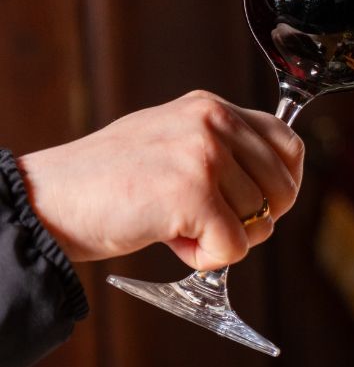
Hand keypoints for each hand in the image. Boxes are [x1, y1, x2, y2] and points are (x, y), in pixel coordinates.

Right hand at [17, 91, 304, 268]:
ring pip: (260, 224)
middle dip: (254, 221)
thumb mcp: (174, 144)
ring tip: (174, 223)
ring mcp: (204, 155)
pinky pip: (233, 248)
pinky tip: (170, 239)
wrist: (50, 200)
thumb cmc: (112, 182)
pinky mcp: (193, 193)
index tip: (255, 204)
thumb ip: (225, 153)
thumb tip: (280, 187)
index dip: (282, 186)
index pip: (289, 146)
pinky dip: (205, 258)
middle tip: (206, 221)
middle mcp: (213, 122)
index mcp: (212, 107)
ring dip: (221, 240)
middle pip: (283, 192)